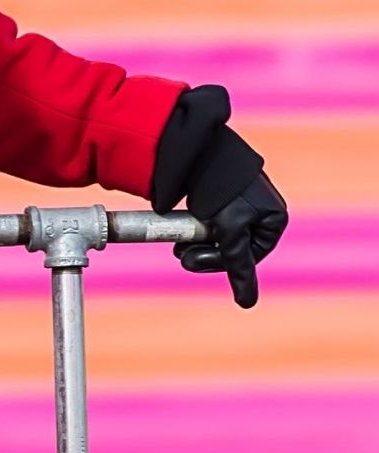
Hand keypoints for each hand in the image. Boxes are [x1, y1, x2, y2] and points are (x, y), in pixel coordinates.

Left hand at [175, 173, 287, 308]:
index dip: (219, 262)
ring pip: (217, 237)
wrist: (199, 149)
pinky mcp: (220, 197)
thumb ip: (238, 265)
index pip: (248, 256)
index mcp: (274, 219)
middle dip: (205, 252)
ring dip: (196, 242)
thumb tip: (247, 303)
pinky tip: (181, 225)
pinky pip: (209, 221)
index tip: (192, 261)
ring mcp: (240, 204)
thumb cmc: (222, 188)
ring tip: (179, 241)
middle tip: (180, 254)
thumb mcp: (230, 228)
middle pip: (232, 248)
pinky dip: (194, 226)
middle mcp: (260, 212)